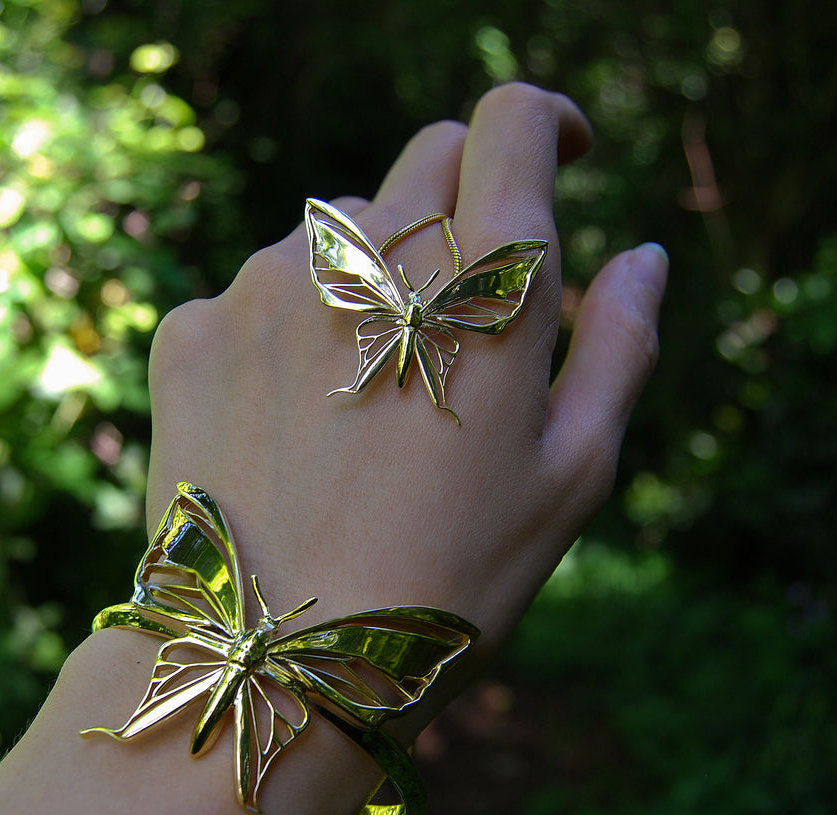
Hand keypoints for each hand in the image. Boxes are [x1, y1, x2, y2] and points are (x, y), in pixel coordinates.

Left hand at [145, 83, 666, 717]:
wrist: (273, 667)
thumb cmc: (452, 577)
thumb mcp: (572, 476)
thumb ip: (619, 346)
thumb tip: (643, 255)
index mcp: (484, 280)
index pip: (509, 125)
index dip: (541, 125)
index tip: (555, 156)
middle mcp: (368, 252)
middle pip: (425, 163)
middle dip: (463, 204)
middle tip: (470, 309)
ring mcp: (266, 284)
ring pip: (337, 233)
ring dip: (371, 279)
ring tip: (372, 406)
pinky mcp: (193, 328)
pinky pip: (258, 294)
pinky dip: (290, 332)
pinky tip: (296, 430)